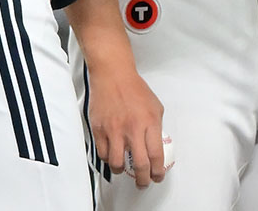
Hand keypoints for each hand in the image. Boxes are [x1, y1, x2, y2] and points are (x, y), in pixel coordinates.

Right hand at [86, 65, 165, 187]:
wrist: (113, 75)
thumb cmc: (134, 89)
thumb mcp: (155, 106)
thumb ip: (156, 127)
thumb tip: (156, 145)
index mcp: (149, 122)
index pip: (156, 155)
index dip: (157, 172)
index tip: (157, 176)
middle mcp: (132, 128)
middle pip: (140, 165)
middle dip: (143, 180)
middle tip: (143, 182)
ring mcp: (114, 130)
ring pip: (117, 164)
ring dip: (122, 171)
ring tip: (125, 169)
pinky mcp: (99, 130)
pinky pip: (103, 154)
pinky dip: (108, 159)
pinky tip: (113, 155)